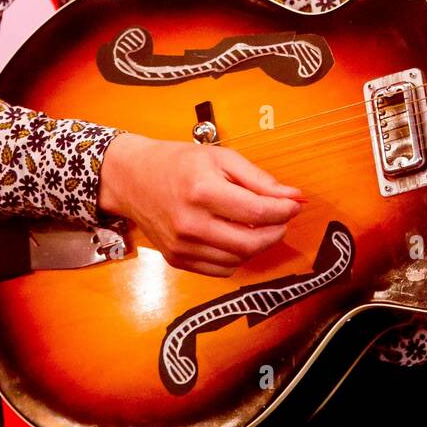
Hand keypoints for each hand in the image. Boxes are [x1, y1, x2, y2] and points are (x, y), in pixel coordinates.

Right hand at [97, 132, 305, 276]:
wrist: (131, 178)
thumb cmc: (176, 162)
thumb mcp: (220, 157)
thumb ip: (258, 179)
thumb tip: (292, 196)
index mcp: (202, 191)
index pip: (256, 211)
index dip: (283, 210)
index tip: (294, 204)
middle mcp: (191, 224)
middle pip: (251, 242)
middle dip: (276, 231)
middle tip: (282, 218)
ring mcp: (182, 246)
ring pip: (239, 259)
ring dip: (258, 244)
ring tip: (258, 224)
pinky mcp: (177, 260)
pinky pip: (221, 269)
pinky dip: (236, 256)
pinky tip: (234, 236)